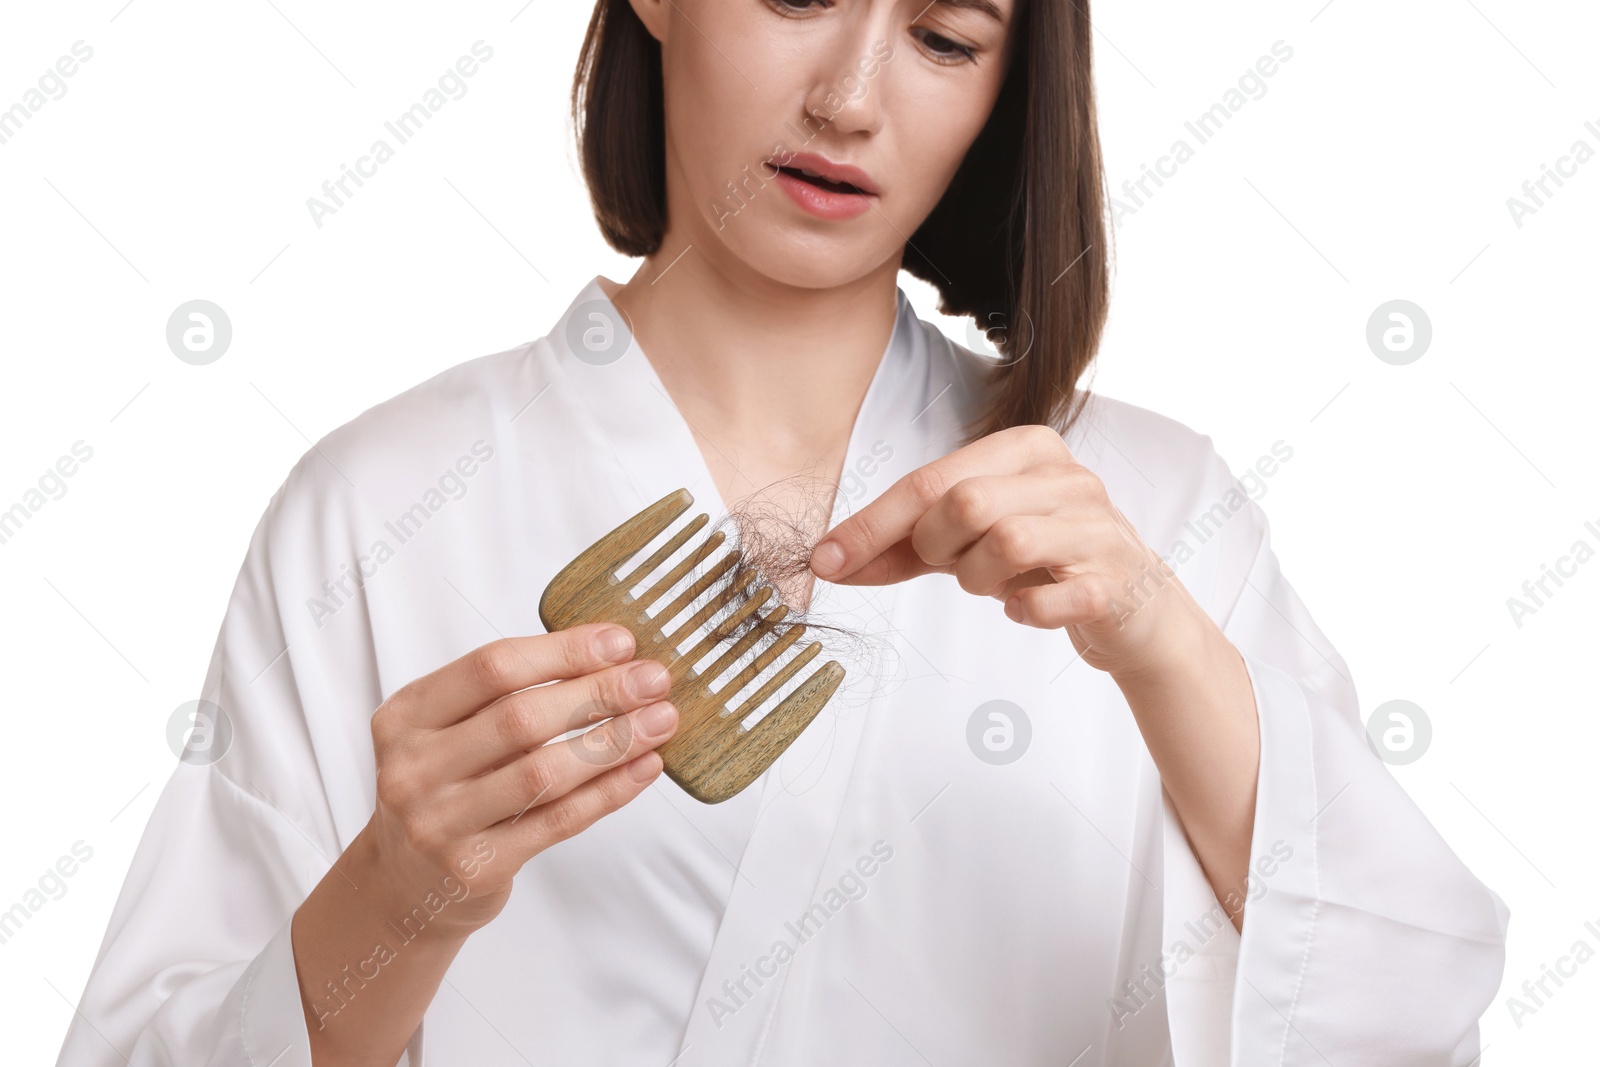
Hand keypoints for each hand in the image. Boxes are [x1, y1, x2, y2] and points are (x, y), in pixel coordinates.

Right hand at [361, 623, 678, 933]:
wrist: (404, 887)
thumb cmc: (443, 791)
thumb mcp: (449, 732)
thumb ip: (509, 696)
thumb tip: (610, 658)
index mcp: (407, 716)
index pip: (492, 668)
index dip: (563, 651)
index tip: (619, 642)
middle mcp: (414, 768)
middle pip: (521, 718)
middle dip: (599, 693)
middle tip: (653, 679)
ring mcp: (441, 823)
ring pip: (543, 773)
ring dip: (612, 742)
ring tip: (660, 721)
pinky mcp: (476, 868)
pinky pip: (558, 821)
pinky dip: (609, 791)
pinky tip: (644, 768)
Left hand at [807, 424, 1212, 678]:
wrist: (1136, 609)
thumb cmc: (1044, 563)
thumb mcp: (971, 543)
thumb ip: (905, 546)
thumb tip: (828, 560)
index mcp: (1025, 450)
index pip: (930, 481)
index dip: (871, 525)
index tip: (825, 560)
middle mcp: (1065, 476)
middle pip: (964, 503)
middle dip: (936, 547)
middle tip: (950, 566)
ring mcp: (1094, 527)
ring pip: (1003, 543)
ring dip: (978, 579)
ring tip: (994, 584)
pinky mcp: (1112, 581)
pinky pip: (1042, 600)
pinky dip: (1021, 611)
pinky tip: (1029, 606)